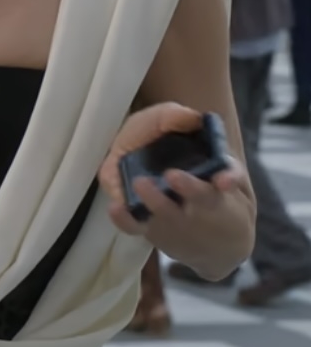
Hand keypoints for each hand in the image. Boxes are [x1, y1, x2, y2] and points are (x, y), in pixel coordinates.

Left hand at [98, 102, 251, 275]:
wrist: (192, 221)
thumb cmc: (203, 176)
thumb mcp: (211, 154)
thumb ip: (203, 136)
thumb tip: (193, 119)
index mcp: (220, 185)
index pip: (229, 179)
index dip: (229, 177)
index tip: (224, 180)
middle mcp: (198, 207)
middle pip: (199, 200)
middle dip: (189, 188)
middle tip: (173, 175)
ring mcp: (173, 219)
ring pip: (165, 214)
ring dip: (154, 200)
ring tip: (141, 182)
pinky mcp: (148, 227)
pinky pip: (136, 227)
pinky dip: (126, 219)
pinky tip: (116, 207)